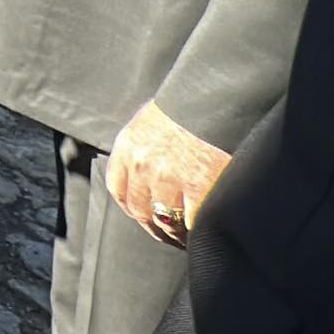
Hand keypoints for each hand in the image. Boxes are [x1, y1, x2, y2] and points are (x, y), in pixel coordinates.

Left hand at [106, 100, 231, 246]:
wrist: (215, 96)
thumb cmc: (187, 107)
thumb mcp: (151, 122)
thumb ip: (142, 149)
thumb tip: (143, 177)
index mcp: (128, 146)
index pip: (118, 190)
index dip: (132, 208)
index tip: (144, 216)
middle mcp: (142, 165)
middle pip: (140, 211)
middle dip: (154, 227)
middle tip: (168, 235)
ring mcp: (169, 178)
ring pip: (166, 221)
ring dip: (175, 233)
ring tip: (185, 237)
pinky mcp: (199, 187)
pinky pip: (192, 221)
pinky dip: (196, 230)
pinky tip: (202, 231)